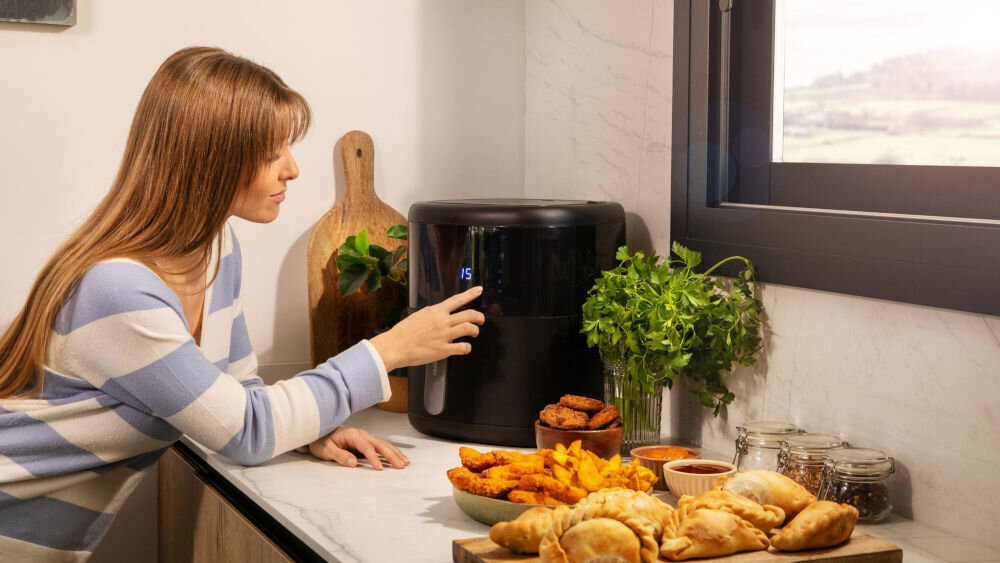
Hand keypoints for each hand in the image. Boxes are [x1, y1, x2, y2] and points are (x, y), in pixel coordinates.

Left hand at [307, 427, 408, 469]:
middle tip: (401, 466)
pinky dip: (391, 452)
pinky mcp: (366, 442)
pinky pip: (381, 447)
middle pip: (380, 444)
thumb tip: (354, 462)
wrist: (320, 433)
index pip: (366, 447)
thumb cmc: (322, 441)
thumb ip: (340, 456)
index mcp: (352, 435)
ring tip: (405, 463)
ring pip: (383, 445)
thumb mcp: (326, 450)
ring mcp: (365, 438)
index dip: (374, 458)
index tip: (380, 468)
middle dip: (391, 455)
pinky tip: (398, 457)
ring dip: (395, 453)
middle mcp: (361, 434)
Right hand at [369, 286, 485, 371]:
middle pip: (469, 314)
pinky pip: (464, 347)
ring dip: (475, 331)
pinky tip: (465, 348)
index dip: (471, 294)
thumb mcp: (418, 315)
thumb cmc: (403, 333)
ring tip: (474, 333)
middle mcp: (442, 321)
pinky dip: (467, 348)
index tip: (478, 290)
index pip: (457, 299)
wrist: (395, 346)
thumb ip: (432, 314)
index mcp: (435, 311)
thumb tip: (441, 314)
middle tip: (481, 320)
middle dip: (479, 317)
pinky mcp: (444, 350)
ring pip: (470, 328)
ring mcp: (444, 335)